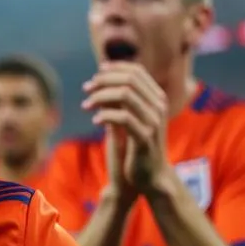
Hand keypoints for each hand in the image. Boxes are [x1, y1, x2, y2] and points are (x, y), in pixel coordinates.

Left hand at [83, 62, 169, 193]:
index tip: (96, 73)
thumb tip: (100, 81)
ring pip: (126, 95)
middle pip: (130, 80)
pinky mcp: (145, 138)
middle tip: (86, 89)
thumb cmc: (133, 148)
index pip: (137, 72)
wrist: (148, 177)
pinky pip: (123, 118)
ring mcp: (153, 122)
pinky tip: (95, 121)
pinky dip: (106, 116)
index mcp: (156, 100)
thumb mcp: (126, 120)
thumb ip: (118, 102)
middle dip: (104, 81)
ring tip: (86, 105)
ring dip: (101, 96)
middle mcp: (158, 107)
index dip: (115, 68)